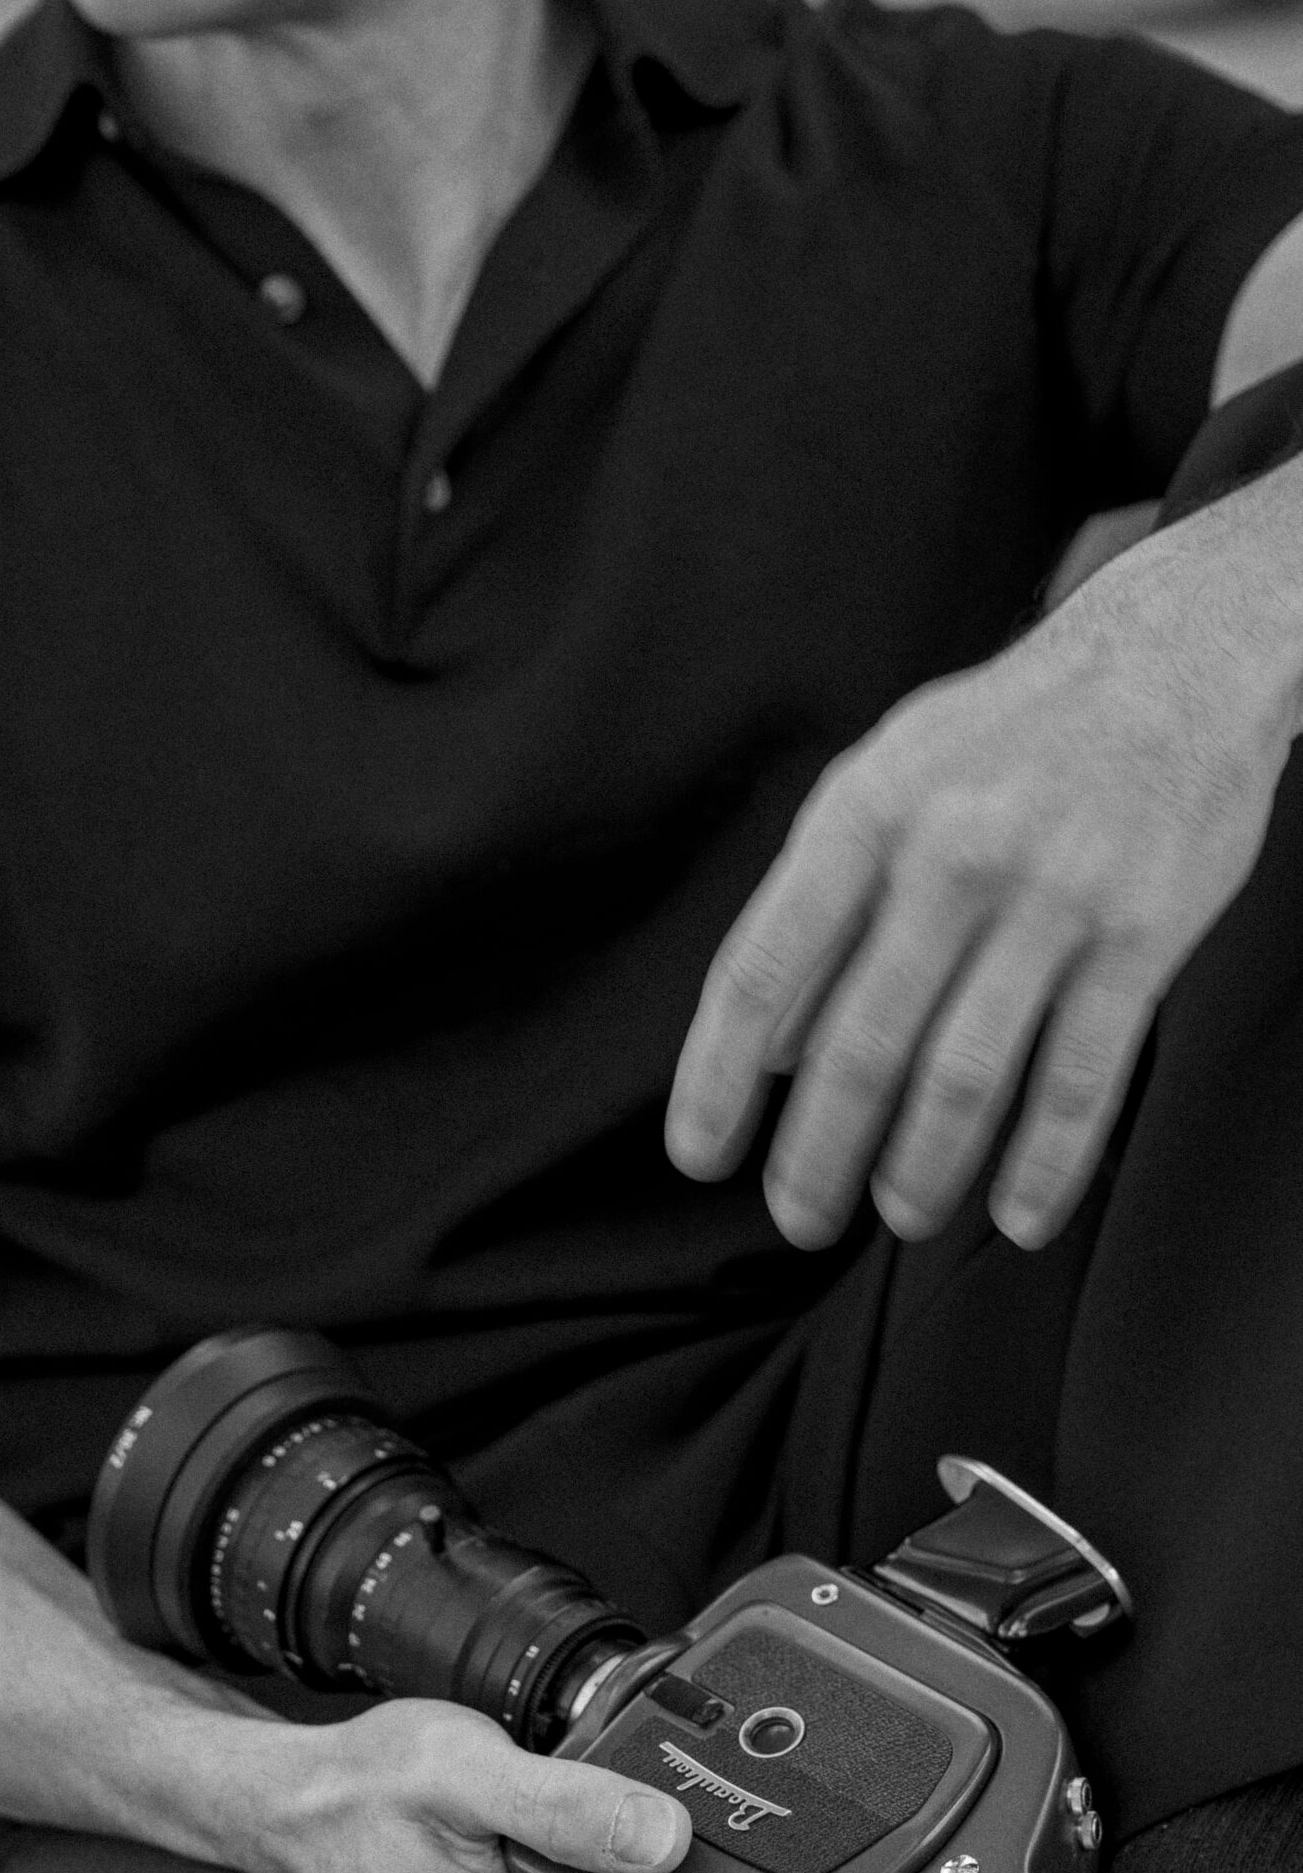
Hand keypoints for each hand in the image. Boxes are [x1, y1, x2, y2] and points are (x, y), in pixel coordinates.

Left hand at [665, 494, 1302, 1250]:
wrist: (1173, 654)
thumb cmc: (1004, 735)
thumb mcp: (884, 781)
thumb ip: (818, 905)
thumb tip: (770, 1049)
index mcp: (862, 816)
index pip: (762, 972)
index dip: (718, 1079)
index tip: (698, 1156)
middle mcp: (948, 856)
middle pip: (859, 1045)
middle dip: (818, 1154)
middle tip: (800, 1217)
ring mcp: (1050, 896)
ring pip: (965, 1073)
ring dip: (923, 1168)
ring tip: (901, 1214)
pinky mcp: (1140, 933)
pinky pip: (1083, 1076)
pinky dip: (1047, 1162)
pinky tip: (1019, 1214)